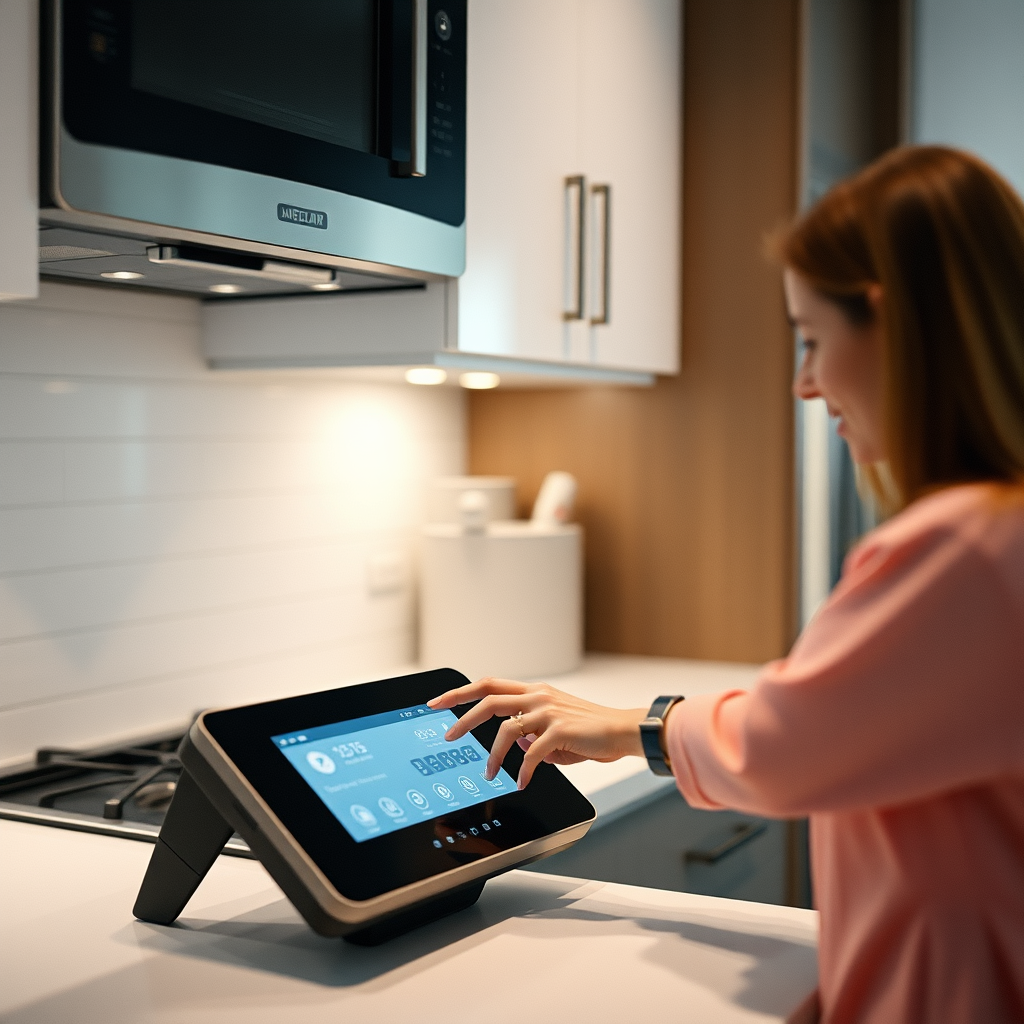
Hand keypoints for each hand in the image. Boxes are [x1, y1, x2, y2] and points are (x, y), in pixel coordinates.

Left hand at [427, 677, 646, 788]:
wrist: (622, 730)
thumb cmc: (590, 731)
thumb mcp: (554, 728)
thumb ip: (531, 732)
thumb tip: (514, 744)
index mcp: (534, 691)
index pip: (489, 685)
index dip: (461, 692)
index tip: (438, 703)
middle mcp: (538, 696)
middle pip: (488, 699)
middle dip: (462, 717)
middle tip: (447, 735)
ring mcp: (548, 711)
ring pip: (505, 728)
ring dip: (492, 755)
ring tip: (489, 773)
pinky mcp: (560, 730)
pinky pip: (531, 753)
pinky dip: (522, 770)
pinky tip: (521, 782)